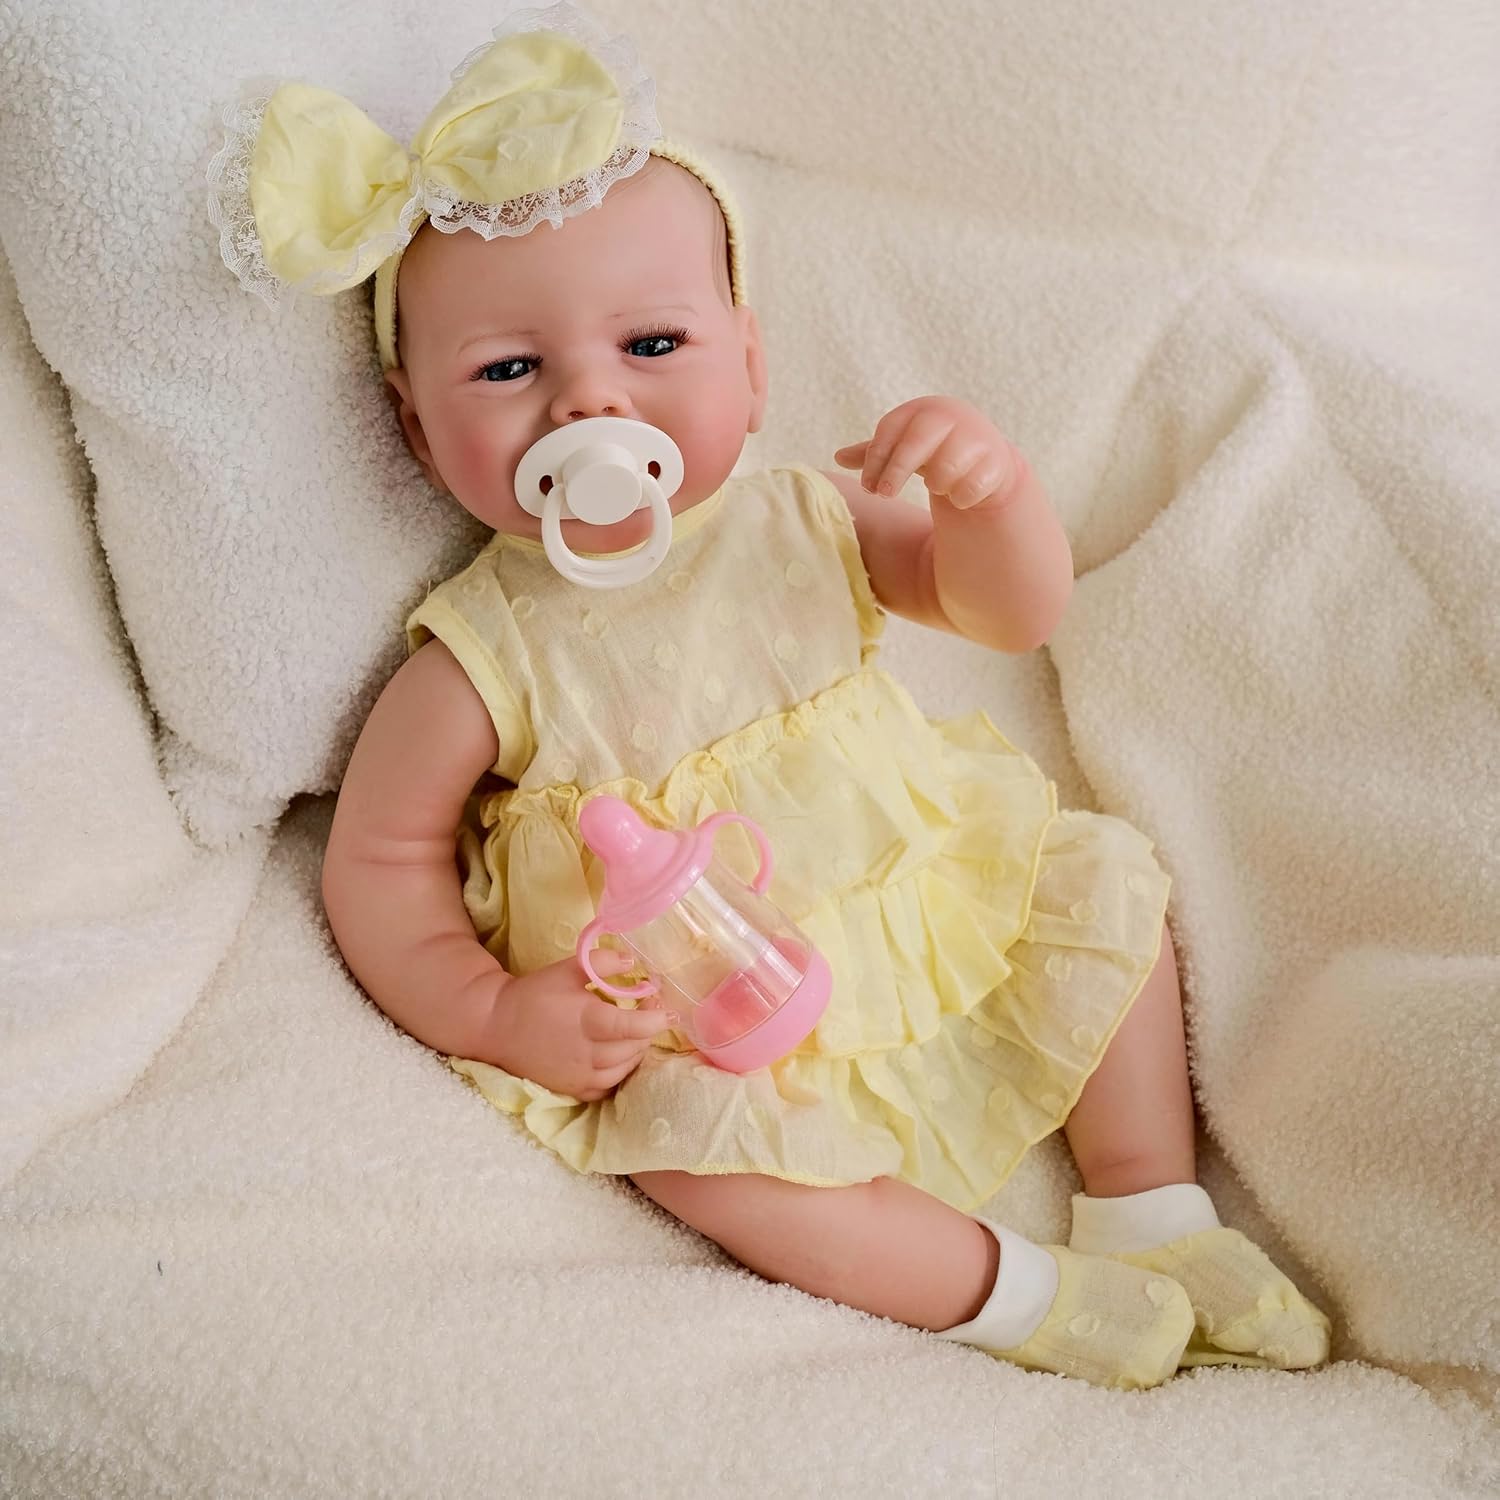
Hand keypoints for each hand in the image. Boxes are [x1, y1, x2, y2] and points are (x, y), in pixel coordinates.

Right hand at [487, 951, 677, 1101]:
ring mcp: (580, 1076)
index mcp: (587, 1021)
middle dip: (649, 1029)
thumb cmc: (534, 994)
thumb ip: (602, 962)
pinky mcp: (573, 1089)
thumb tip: (633, 961)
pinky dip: (620, 1070)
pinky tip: (618, 1054)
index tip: (668, 1009)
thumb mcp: (567, 968)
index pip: (634, 1028)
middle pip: (635, 1048)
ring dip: (637, 1049)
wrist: (496, 1026)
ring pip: (625, 1068)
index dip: (656, 1020)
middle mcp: (587, 1053)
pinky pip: (609, 1085)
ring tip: (634, 1030)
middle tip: (649, 1009)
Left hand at [834, 396, 1021, 510]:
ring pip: (944, 470)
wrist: (985, 455)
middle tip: (884, 494)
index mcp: (923, 410)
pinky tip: (962, 493)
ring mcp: (976, 437)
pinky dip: (960, 498)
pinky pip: (968, 490)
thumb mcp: (904, 446)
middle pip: (915, 443)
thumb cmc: (934, 449)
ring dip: (936, 484)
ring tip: (940, 483)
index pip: (890, 429)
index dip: (875, 459)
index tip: (868, 485)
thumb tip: (838, 457)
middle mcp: (951, 417)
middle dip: (896, 471)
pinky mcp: (996, 462)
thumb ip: (875, 452)